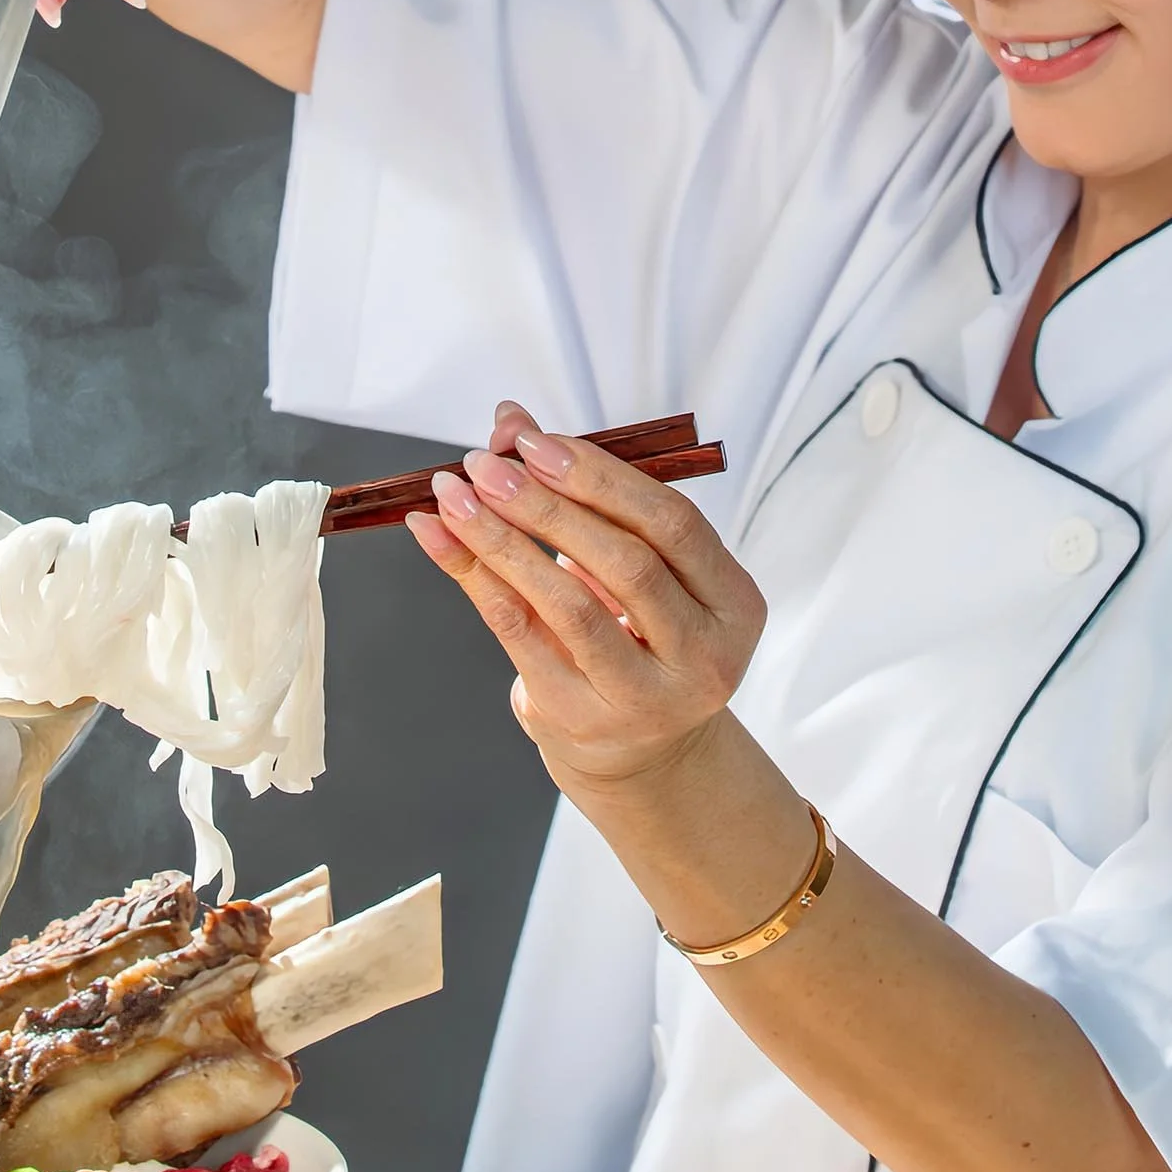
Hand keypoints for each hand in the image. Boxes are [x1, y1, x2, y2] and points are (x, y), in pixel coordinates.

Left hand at [408, 403, 766, 791]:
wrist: (641, 750)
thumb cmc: (640, 631)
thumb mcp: (637, 564)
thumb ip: (585, 494)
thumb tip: (511, 421)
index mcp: (734, 604)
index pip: (675, 525)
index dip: (603, 478)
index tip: (536, 441)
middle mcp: (702, 656)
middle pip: (626, 564)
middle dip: (548, 504)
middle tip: (487, 463)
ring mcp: (644, 697)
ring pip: (569, 604)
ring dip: (503, 539)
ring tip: (454, 495)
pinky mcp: (581, 718)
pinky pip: (521, 634)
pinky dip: (474, 575)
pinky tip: (437, 533)